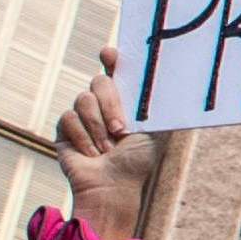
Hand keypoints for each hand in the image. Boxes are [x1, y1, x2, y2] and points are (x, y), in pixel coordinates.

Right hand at [50, 61, 155, 239]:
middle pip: (99, 81)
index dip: (111, 57)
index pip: (116, 69)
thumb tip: (176, 81)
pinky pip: (68, 118)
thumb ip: (157, 106)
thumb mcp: (156, 130)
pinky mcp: (64, 129)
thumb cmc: (138, 160)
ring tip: (108, 148)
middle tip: (121, 129)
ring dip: (98, 127)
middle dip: (111, 105)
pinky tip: (92, 153)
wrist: (114, 185)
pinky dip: (83, 137)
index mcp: (125, 99)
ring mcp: (81, 114)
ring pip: (82, 99)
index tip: (109, 54)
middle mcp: (102, 103)